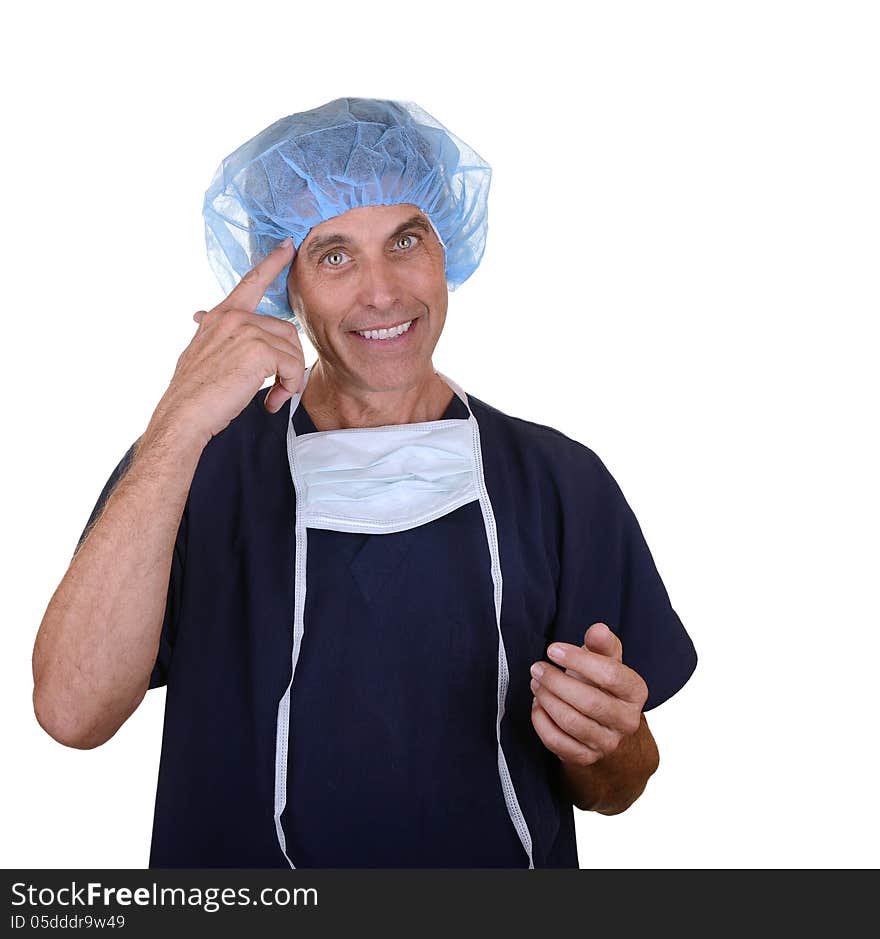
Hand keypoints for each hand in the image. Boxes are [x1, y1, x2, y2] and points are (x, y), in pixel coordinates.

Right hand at [151, 238, 304, 446]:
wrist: (185, 413)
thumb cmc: (194, 392)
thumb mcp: (200, 352)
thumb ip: (211, 333)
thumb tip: (201, 315)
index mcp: (221, 316)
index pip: (250, 282)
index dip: (271, 263)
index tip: (287, 245)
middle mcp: (233, 317)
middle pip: (286, 331)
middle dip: (288, 362)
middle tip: (277, 390)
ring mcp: (246, 329)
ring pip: (292, 350)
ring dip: (289, 378)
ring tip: (273, 396)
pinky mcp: (259, 348)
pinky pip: (293, 365)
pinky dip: (290, 386)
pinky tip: (272, 399)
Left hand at [530, 622, 648, 766]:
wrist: (603, 725)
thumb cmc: (601, 684)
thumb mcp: (606, 660)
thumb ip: (602, 644)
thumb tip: (598, 629)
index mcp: (636, 692)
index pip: (610, 674)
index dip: (578, 660)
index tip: (553, 649)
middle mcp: (627, 721)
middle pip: (589, 701)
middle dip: (556, 681)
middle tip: (537, 667)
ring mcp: (607, 743)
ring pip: (571, 722)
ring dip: (547, 699)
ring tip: (536, 683)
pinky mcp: (586, 758)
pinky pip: (557, 741)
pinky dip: (541, 721)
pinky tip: (538, 705)